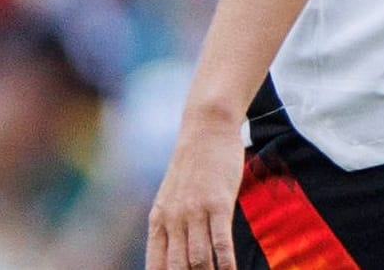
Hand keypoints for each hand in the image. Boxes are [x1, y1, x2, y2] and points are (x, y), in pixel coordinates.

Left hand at [145, 109, 242, 269]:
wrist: (205, 128)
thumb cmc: (192, 167)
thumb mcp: (172, 197)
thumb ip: (171, 227)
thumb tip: (175, 259)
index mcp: (159, 219)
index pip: (156, 265)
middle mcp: (172, 218)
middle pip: (177, 268)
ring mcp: (194, 210)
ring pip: (199, 260)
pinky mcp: (217, 203)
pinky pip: (221, 242)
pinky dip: (227, 264)